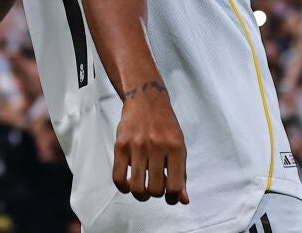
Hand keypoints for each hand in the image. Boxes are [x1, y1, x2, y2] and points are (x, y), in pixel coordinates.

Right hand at [114, 80, 188, 204]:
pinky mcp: (120, 145)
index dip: (173, 198)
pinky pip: (118, 178)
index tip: (170, 197)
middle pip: (155, 189)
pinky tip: (129, 183)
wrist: (146, 100)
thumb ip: (181, 174)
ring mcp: (137, 146)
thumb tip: (183, 200)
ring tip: (143, 189)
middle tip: (155, 188)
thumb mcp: (179, 146)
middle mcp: (157, 146)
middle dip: (155, 194)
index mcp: (176, 147)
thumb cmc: (165, 126)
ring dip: (140, 194)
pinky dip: (124, 187)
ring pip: (136, 187)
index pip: (175, 186)